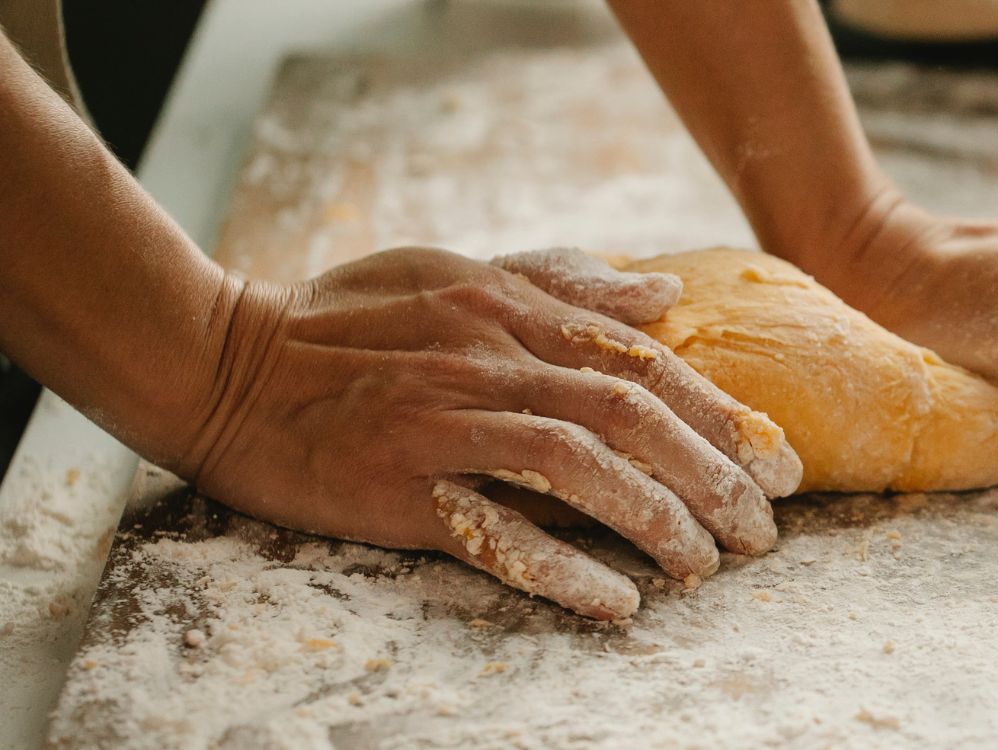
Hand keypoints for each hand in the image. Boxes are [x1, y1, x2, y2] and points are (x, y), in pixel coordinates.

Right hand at [173, 247, 802, 619]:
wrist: (217, 362)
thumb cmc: (340, 320)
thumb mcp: (452, 272)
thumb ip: (559, 284)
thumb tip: (658, 295)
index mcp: (509, 310)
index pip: (643, 363)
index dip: (724, 416)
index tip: (780, 463)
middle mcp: (489, 361)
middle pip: (632, 416)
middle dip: (715, 476)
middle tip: (765, 531)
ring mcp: (444, 425)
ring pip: (580, 467)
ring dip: (658, 520)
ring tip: (708, 567)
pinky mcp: (398, 487)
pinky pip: (495, 530)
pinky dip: (563, 565)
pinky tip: (618, 600)